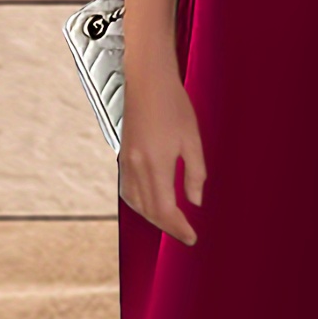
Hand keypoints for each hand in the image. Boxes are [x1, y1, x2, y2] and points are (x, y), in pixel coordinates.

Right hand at [117, 57, 205, 246]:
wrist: (147, 81)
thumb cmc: (173, 105)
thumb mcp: (193, 141)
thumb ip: (195, 175)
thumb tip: (194, 202)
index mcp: (156, 164)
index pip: (165, 209)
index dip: (179, 227)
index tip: (191, 237)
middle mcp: (136, 167)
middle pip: (149, 211)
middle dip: (168, 227)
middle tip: (185, 234)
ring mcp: (126, 162)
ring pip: (136, 203)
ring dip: (153, 218)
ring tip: (171, 223)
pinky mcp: (123, 157)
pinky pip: (129, 191)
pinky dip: (140, 204)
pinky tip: (151, 205)